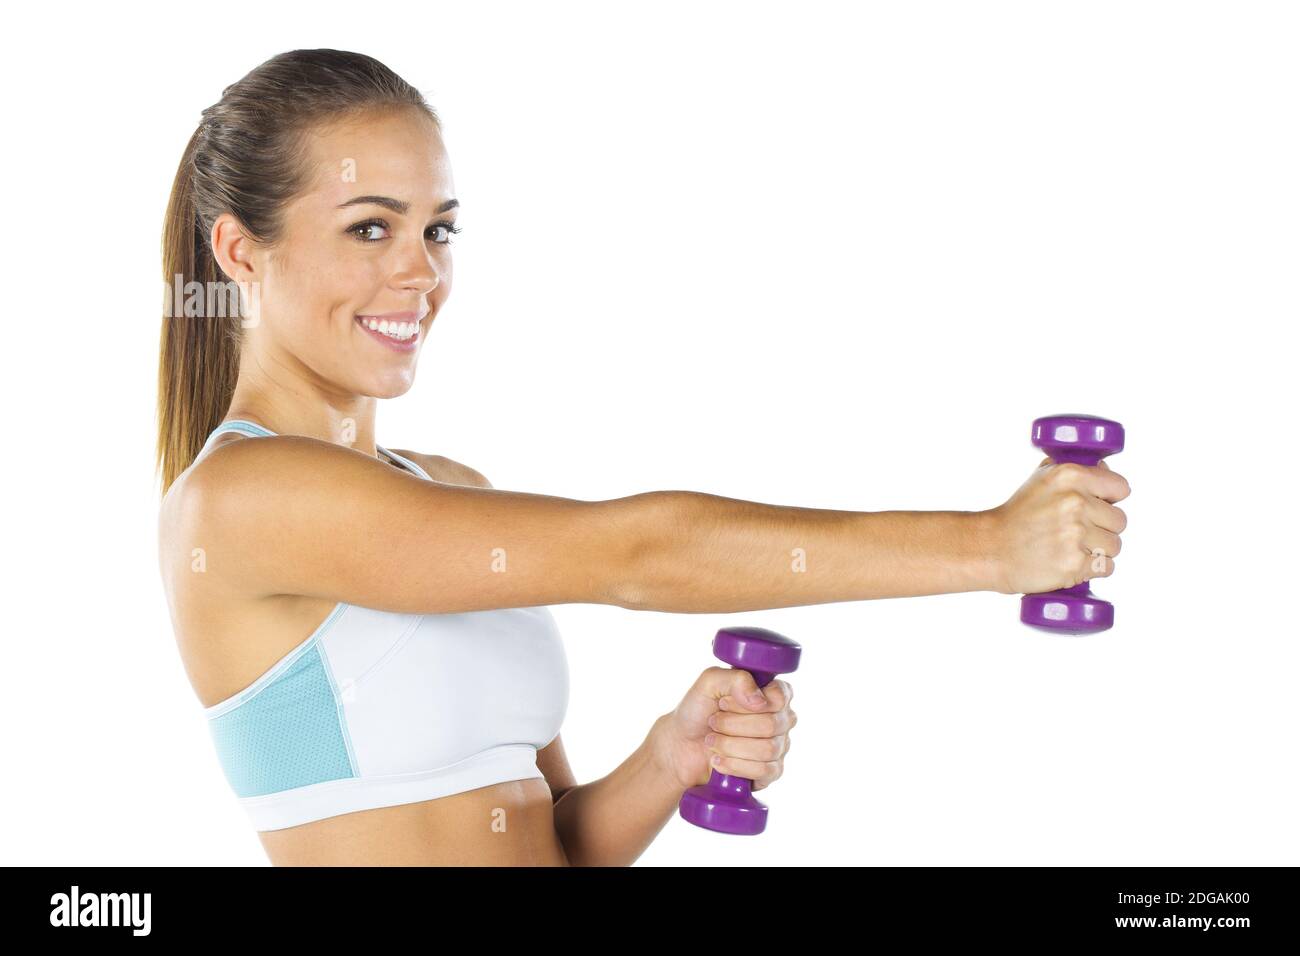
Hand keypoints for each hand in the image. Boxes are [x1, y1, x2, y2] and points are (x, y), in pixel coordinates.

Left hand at [651, 667, 796, 791]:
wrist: (681, 745)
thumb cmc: (697, 710)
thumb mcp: (710, 683)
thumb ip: (736, 678)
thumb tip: (759, 700)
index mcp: (771, 693)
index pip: (780, 697)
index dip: (748, 704)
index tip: (723, 703)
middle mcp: (780, 719)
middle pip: (772, 725)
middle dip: (733, 725)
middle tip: (713, 722)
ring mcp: (778, 747)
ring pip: (768, 750)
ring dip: (730, 746)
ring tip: (712, 741)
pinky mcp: (770, 773)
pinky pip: (764, 771)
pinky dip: (735, 766)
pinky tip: (719, 761)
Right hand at [984, 456, 1130, 594]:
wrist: (990, 549)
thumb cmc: (1015, 517)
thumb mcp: (1040, 480)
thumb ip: (1074, 471)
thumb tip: (1104, 469)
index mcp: (1070, 476)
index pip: (1120, 487)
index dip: (1110, 499)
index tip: (1097, 506)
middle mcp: (1076, 503)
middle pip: (1120, 520)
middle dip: (1102, 528)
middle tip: (1076, 532)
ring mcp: (1076, 535)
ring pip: (1115, 546)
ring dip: (1098, 550)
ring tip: (1071, 548)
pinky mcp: (1075, 564)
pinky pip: (1106, 567)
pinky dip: (1091, 569)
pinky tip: (1070, 562)